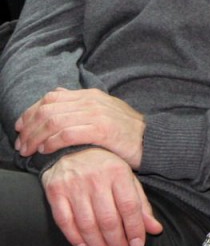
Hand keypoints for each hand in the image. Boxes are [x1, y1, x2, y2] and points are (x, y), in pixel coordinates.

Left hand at [16, 87, 144, 168]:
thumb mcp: (103, 110)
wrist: (152, 140)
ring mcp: (97, 115)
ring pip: (54, 122)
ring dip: (36, 137)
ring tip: (29, 150)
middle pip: (48, 110)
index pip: (50, 98)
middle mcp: (91, 102)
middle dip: (29, 128)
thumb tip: (54, 95)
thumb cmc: (125, 130)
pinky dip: (52, 142)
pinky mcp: (102, 130)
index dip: (30, 112)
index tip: (20, 128)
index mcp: (90, 95)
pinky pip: (68, 134)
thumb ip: (79, 103)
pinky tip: (46, 149)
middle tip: (21, 145)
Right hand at [40, 147, 162, 245]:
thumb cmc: (106, 167)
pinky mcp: (55, 191)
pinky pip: (64, 220)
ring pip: (87, 224)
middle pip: (108, 219)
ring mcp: (74, 186)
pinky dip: (74, 237)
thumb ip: (141, 205)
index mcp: (118, 173)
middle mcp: (96, 179)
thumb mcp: (128, 179)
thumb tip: (155, 230)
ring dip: (97, 245)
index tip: (137, 245)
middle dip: (116, 242)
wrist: (72, 147)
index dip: (135, 229)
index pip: (129, 206)